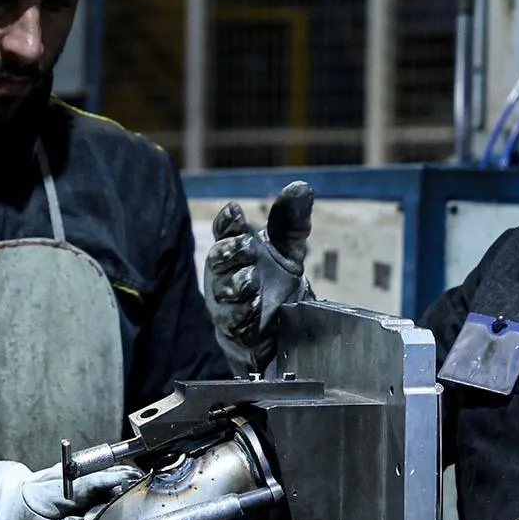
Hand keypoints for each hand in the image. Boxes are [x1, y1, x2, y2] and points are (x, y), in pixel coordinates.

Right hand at [205, 183, 313, 375]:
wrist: (279, 329)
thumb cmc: (273, 283)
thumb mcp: (287, 250)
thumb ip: (291, 221)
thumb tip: (301, 187)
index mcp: (233, 249)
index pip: (224, 230)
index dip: (228, 221)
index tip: (236, 212)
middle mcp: (223, 275)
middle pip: (217, 258)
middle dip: (231, 251)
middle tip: (249, 247)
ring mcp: (226, 304)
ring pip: (222, 292)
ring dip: (237, 285)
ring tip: (253, 281)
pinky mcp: (235, 332)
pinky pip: (234, 323)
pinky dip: (244, 315)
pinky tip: (257, 309)